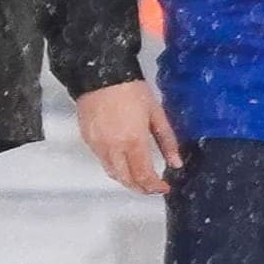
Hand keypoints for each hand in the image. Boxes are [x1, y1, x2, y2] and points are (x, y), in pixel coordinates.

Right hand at [75, 78, 181, 196]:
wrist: (101, 75)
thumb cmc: (129, 90)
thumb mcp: (156, 114)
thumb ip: (167, 141)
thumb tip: (176, 162)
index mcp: (133, 141)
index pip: (144, 176)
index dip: (155, 187)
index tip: (163, 187)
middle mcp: (113, 148)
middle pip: (126, 180)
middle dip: (141, 188)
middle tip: (152, 187)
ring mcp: (98, 145)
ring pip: (112, 173)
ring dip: (127, 179)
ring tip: (139, 177)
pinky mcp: (87, 140)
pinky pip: (102, 160)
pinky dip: (114, 166)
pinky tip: (122, 160)